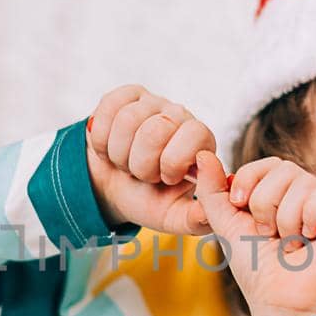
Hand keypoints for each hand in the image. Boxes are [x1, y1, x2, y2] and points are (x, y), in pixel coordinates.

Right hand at [85, 85, 215, 236]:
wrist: (112, 189)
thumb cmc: (147, 199)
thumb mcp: (173, 216)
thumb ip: (197, 218)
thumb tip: (214, 211)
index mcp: (199, 141)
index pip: (195, 135)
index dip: (173, 162)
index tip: (165, 179)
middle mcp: (178, 115)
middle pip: (156, 129)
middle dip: (141, 164)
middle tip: (142, 174)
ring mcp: (151, 102)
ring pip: (128, 120)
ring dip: (120, 154)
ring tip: (126, 162)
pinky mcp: (123, 97)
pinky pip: (108, 109)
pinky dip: (101, 139)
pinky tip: (109, 148)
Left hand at [192, 151, 315, 315]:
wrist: (280, 305)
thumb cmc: (258, 270)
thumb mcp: (227, 224)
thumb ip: (213, 190)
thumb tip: (202, 153)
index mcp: (289, 194)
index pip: (268, 164)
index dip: (249, 182)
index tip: (241, 210)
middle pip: (284, 170)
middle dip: (265, 206)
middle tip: (273, 237)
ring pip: (303, 183)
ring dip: (286, 220)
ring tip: (292, 245)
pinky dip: (311, 218)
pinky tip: (312, 240)